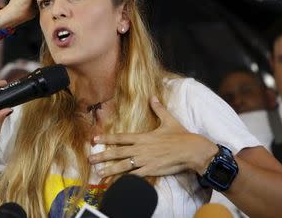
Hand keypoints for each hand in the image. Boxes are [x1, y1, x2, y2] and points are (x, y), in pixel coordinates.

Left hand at [89, 96, 217, 177]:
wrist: (191, 150)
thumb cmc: (180, 135)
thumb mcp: (168, 120)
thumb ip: (158, 109)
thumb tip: (152, 96)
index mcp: (143, 137)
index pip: (121, 138)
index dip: (107, 139)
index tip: (95, 140)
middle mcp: (140, 149)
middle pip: (117, 152)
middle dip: (102, 156)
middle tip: (90, 159)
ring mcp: (144, 161)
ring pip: (123, 166)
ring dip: (109, 169)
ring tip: (98, 173)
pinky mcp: (151, 171)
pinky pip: (135, 176)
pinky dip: (125, 180)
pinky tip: (116, 183)